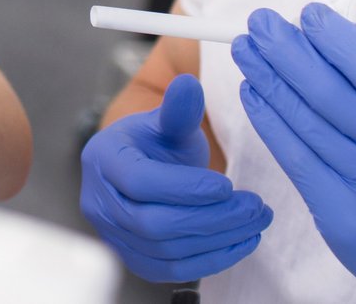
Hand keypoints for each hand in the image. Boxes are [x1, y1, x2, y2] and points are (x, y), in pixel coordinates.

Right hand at [79, 74, 272, 282]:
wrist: (147, 169)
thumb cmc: (157, 143)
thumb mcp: (168, 122)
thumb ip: (179, 109)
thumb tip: (188, 84)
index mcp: (103, 159)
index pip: (140, 182)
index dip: (184, 188)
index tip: (226, 185)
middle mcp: (98, 202)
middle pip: (153, 223)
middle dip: (211, 218)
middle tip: (255, 207)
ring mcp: (113, 235)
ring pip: (166, 250)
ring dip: (218, 239)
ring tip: (257, 221)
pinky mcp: (133, 258)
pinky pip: (171, 270)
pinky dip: (210, 260)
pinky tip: (242, 241)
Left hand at [231, 0, 355, 303]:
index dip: (334, 37)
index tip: (306, 14)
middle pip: (330, 94)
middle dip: (286, 52)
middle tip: (259, 23)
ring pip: (307, 125)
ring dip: (269, 81)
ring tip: (247, 52)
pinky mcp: (344, 220)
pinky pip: (297, 161)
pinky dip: (270, 122)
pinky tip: (255, 95)